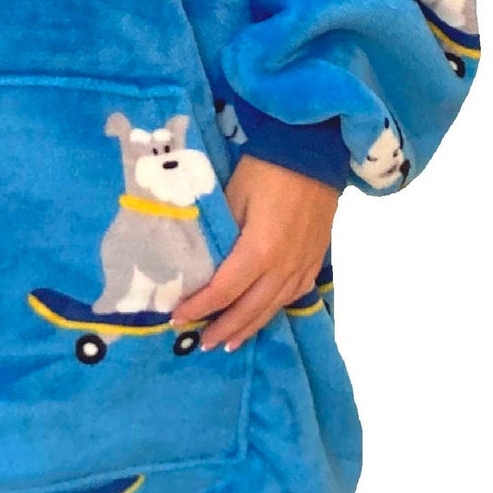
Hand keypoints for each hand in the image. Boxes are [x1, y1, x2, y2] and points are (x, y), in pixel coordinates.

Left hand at [170, 154, 338, 352]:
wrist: (312, 150)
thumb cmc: (265, 169)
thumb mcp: (232, 197)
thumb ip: (221, 235)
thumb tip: (203, 263)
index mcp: (260, 251)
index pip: (223, 291)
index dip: (199, 308)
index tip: (177, 318)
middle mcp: (284, 266)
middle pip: (250, 309)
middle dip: (223, 328)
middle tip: (202, 343)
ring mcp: (303, 264)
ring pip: (274, 306)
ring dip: (249, 326)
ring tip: (229, 342)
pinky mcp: (316, 258)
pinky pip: (294, 294)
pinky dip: (275, 310)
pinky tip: (265, 314)